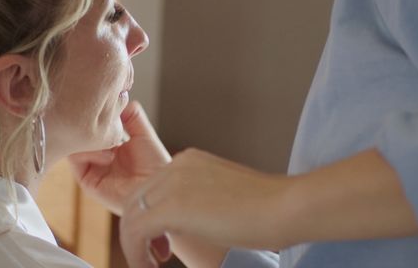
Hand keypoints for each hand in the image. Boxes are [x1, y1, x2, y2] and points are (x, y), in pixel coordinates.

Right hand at [68, 100, 170, 214]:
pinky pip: (76, 161)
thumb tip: (120, 96)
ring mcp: (92, 168)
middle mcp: (99, 156)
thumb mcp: (144, 133)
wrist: (159, 189)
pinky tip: (107, 152)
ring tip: (108, 139)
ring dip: (88, 138)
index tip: (98, 104)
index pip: (92, 126)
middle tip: (98, 118)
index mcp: (111, 145)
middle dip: (87, 124)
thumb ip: (132, 115)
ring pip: (74, 146)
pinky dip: (87, 151)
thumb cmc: (156, 165)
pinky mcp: (88, 181)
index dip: (93, 115)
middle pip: (80, 135)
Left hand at [119, 148, 288, 267]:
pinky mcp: (171, 206)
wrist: (285, 206)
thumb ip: (200, 198)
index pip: (151, 188)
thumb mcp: (223, 194)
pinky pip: (135, 230)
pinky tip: (151, 266)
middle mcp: (176, 165)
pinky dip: (136, 252)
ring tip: (151, 263)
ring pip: (131, 215)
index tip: (162, 241)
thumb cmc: (267, 206)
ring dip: (135, 244)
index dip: (148, 216)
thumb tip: (189, 218)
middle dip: (138, 230)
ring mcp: (172, 183)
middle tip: (155, 255)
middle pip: (135, 199)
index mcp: (188, 161)